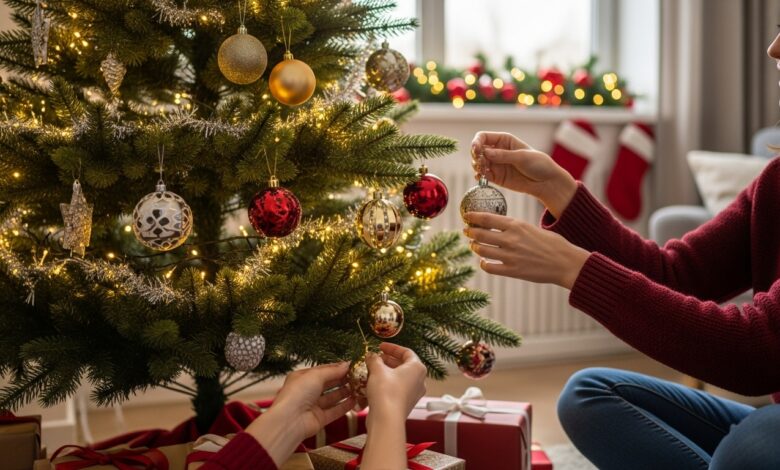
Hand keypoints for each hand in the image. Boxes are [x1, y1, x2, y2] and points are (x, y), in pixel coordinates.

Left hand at [245, 363, 354, 466]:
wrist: (290, 421)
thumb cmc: (298, 393)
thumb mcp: (316, 375)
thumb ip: (333, 371)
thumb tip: (346, 365)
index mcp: (302, 378)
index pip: (322, 370)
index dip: (337, 368)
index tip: (351, 366)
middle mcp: (307, 391)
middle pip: (328, 384)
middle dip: (342, 379)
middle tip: (358, 376)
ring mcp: (313, 406)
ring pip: (332, 397)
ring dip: (345, 392)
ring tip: (359, 387)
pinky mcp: (320, 419)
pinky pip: (334, 411)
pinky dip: (344, 406)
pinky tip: (355, 400)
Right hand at [365, 343, 426, 426]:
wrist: (387, 418)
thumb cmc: (386, 391)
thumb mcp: (377, 370)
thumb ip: (374, 359)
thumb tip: (370, 355)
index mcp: (417, 368)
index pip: (406, 352)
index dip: (392, 348)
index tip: (380, 346)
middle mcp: (420, 380)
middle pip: (405, 364)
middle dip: (389, 360)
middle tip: (376, 358)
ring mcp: (415, 393)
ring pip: (401, 377)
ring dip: (387, 371)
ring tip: (373, 369)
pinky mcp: (407, 403)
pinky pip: (399, 388)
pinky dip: (388, 382)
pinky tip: (375, 383)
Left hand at [463, 212, 589, 288]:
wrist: (566, 263)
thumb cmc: (552, 244)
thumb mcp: (532, 228)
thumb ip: (515, 227)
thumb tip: (498, 226)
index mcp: (516, 225)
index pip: (486, 218)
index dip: (473, 217)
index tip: (466, 216)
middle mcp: (510, 239)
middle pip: (480, 234)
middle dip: (470, 232)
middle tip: (467, 231)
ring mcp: (510, 256)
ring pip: (481, 250)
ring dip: (475, 247)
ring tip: (475, 245)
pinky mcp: (512, 271)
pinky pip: (489, 267)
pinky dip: (483, 264)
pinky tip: (484, 261)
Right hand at [471, 131, 576, 217]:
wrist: (546, 182)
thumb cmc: (538, 164)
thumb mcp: (522, 157)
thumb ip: (504, 155)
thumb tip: (486, 153)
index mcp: (504, 140)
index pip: (483, 137)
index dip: (476, 142)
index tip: (476, 150)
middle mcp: (497, 151)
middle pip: (478, 150)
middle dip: (475, 156)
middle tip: (480, 163)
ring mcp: (496, 164)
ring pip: (478, 163)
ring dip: (476, 166)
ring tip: (482, 171)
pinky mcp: (496, 177)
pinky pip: (482, 175)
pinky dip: (479, 176)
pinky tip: (481, 178)